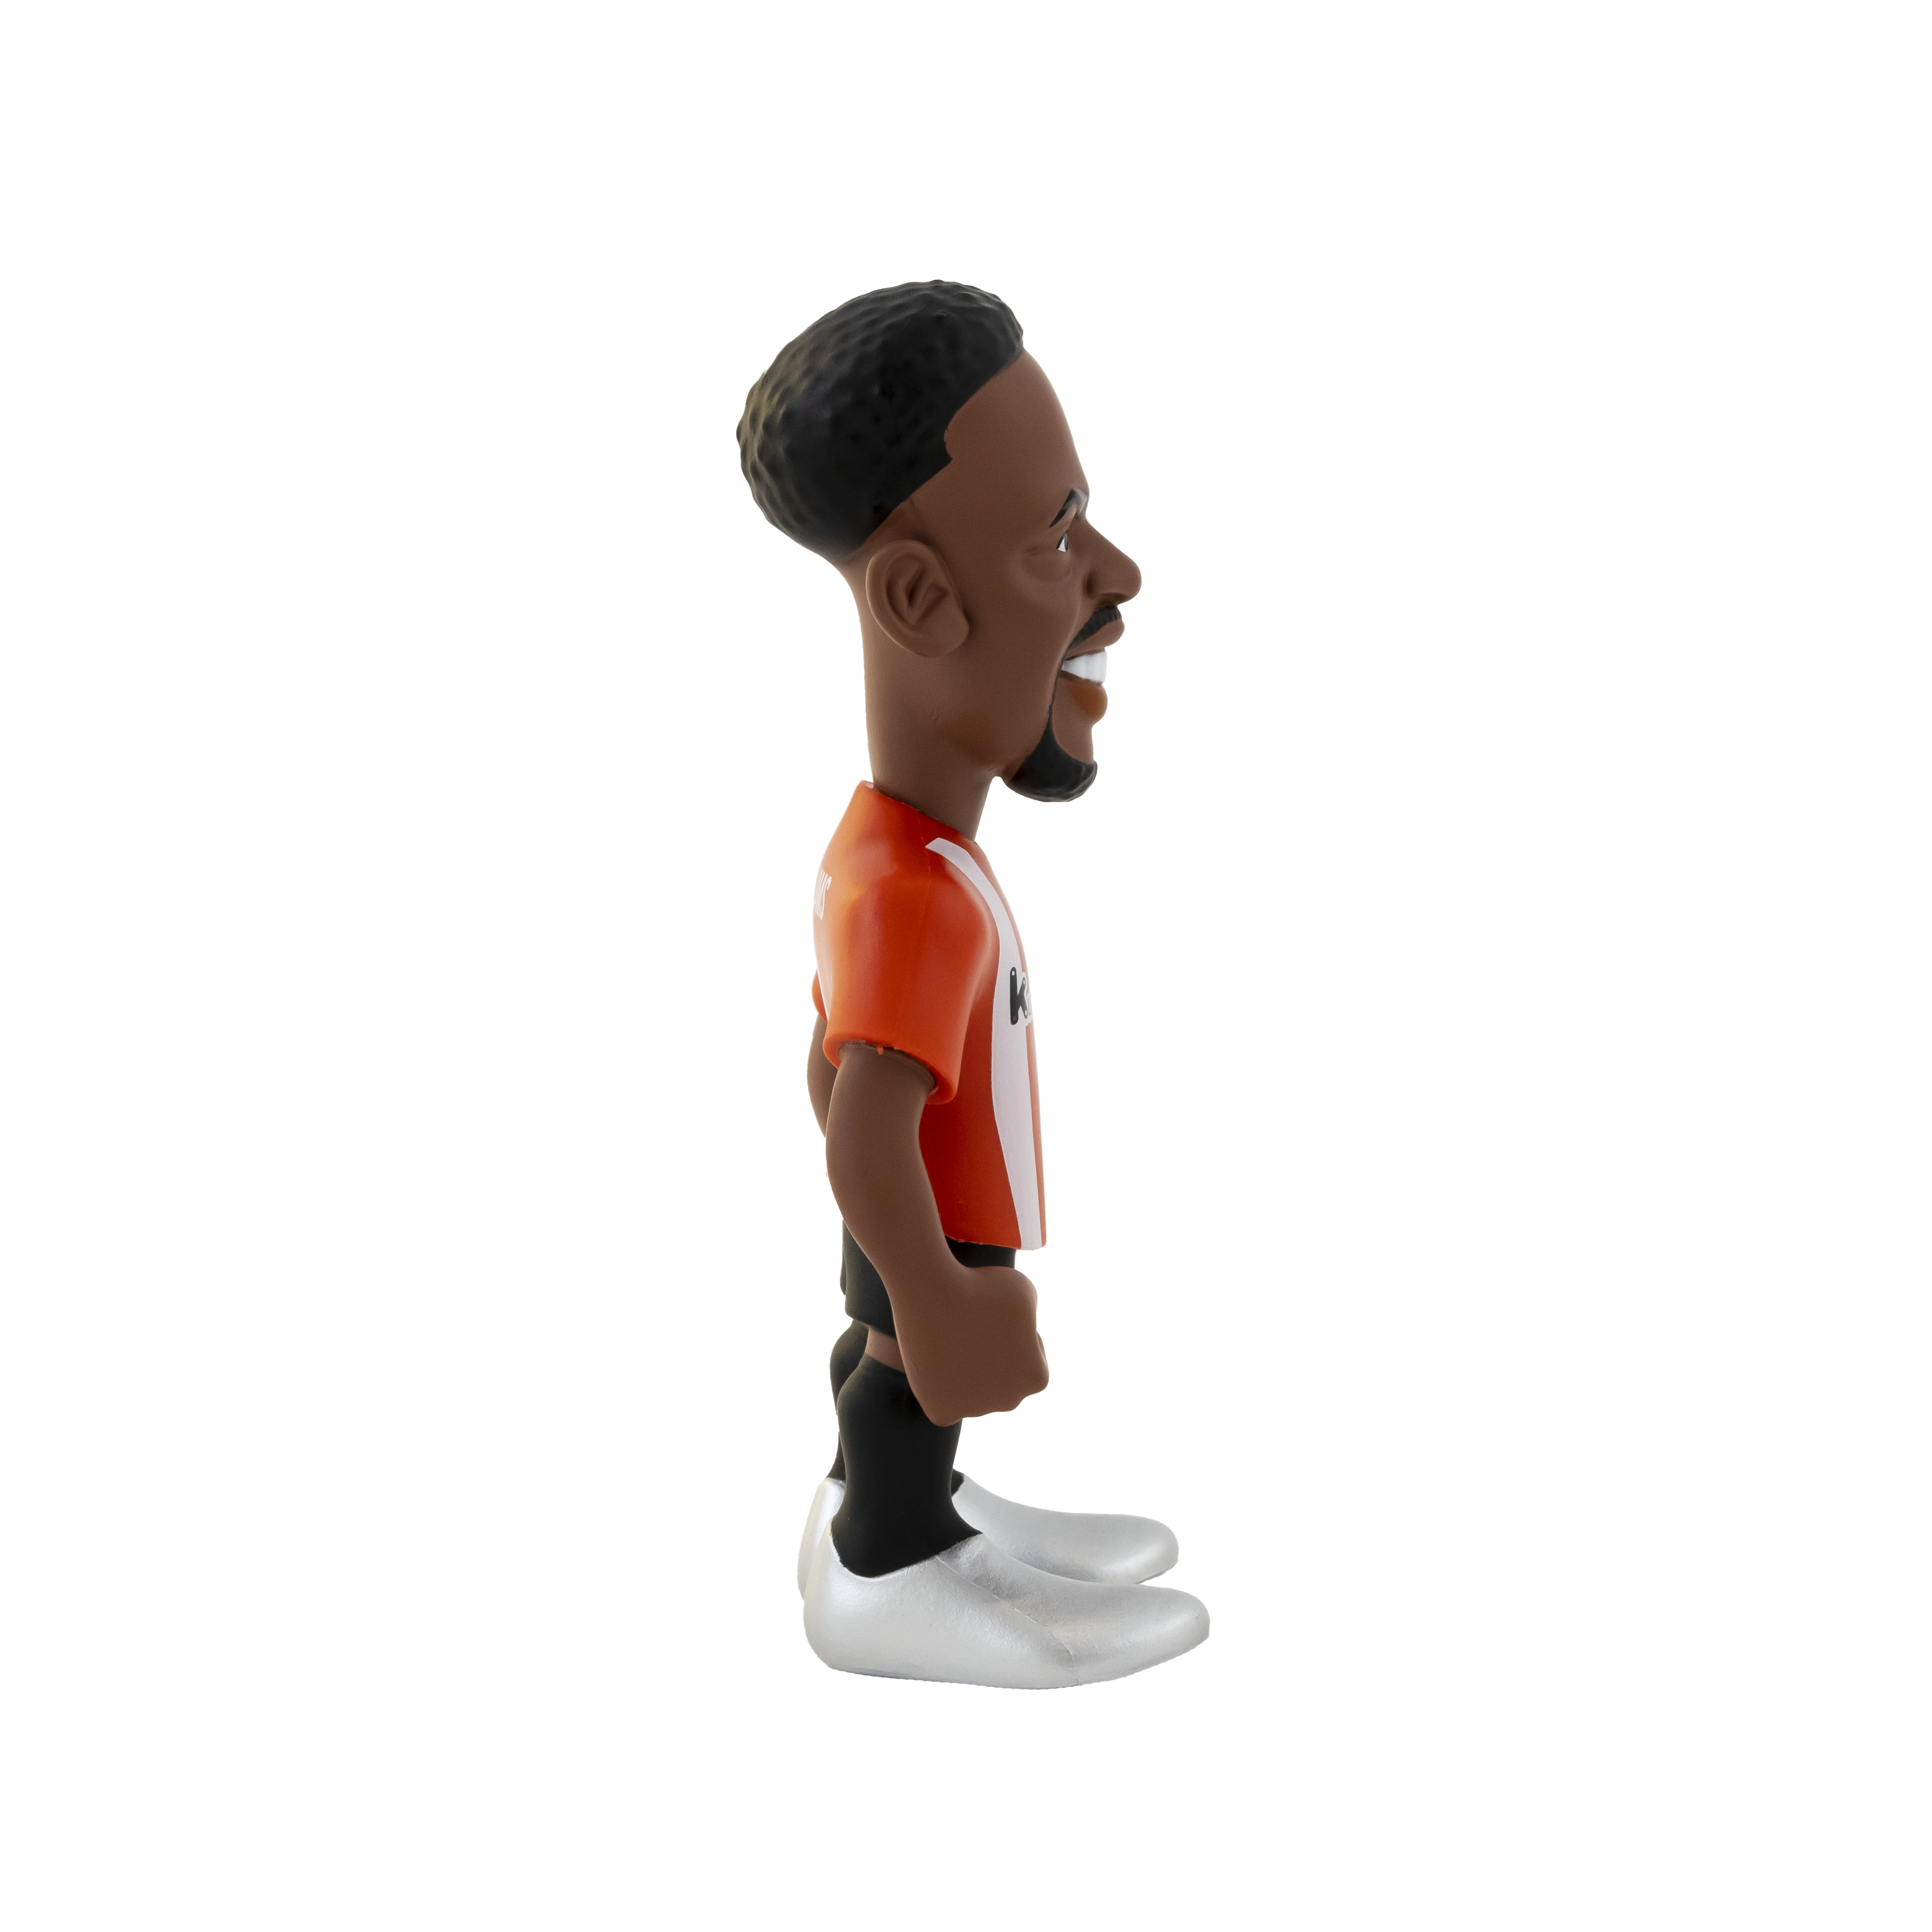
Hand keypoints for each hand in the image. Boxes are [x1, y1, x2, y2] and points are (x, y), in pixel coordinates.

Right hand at [891, 1260, 1048, 1427]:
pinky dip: (940, 1390)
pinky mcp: (942, 1412)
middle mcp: (1010, 1401)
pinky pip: (946, 1406)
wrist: (931, 1293)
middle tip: (972, 1330)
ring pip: (974, 1394)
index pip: (1031, 1360)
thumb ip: (1028, 1318)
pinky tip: (936, 1365)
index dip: (1016, 1337)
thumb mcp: (1023, 1292)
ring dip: (967, 1374)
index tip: (996, 1317)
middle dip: (993, 1361)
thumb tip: (1020, 1332)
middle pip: (1003, 1383)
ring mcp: (974, 1410)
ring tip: (951, 1340)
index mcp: (1037, 1377)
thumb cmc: (981, 1286)